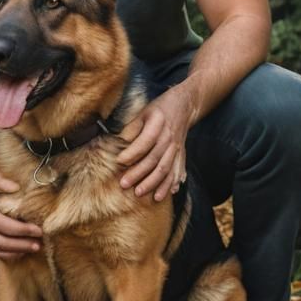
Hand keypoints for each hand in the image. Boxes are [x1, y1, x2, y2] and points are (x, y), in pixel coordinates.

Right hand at [0, 169, 41, 259]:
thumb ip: (2, 182)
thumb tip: (18, 188)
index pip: (5, 226)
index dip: (23, 230)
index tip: (38, 230)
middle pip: (1, 243)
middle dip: (21, 245)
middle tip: (38, 244)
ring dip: (15, 253)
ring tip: (32, 249)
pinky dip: (5, 255)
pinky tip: (19, 252)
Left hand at [116, 87, 193, 201]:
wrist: (183, 106)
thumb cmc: (158, 109)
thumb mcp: (142, 113)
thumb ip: (131, 129)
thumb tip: (117, 146)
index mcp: (158, 124)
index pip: (144, 142)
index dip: (131, 153)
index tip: (119, 162)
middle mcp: (169, 137)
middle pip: (154, 159)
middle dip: (138, 173)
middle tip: (124, 184)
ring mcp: (176, 147)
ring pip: (165, 168)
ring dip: (153, 183)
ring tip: (140, 193)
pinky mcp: (181, 154)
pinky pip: (176, 171)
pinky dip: (170, 184)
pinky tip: (163, 194)